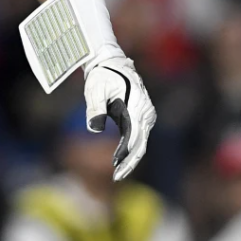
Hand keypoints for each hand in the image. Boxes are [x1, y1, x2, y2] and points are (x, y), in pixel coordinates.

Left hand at [84, 47, 155, 180]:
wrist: (110, 62)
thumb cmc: (101, 75)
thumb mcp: (94, 89)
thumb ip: (95, 108)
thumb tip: (94, 130)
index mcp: (137, 106)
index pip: (135, 137)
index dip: (126, 154)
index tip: (116, 167)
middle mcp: (146, 113)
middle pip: (141, 144)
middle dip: (129, 162)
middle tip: (117, 178)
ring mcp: (146, 115)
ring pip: (141, 142)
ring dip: (131, 158)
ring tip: (118, 173)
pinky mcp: (142, 116)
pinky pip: (138, 136)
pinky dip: (130, 148)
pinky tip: (119, 159)